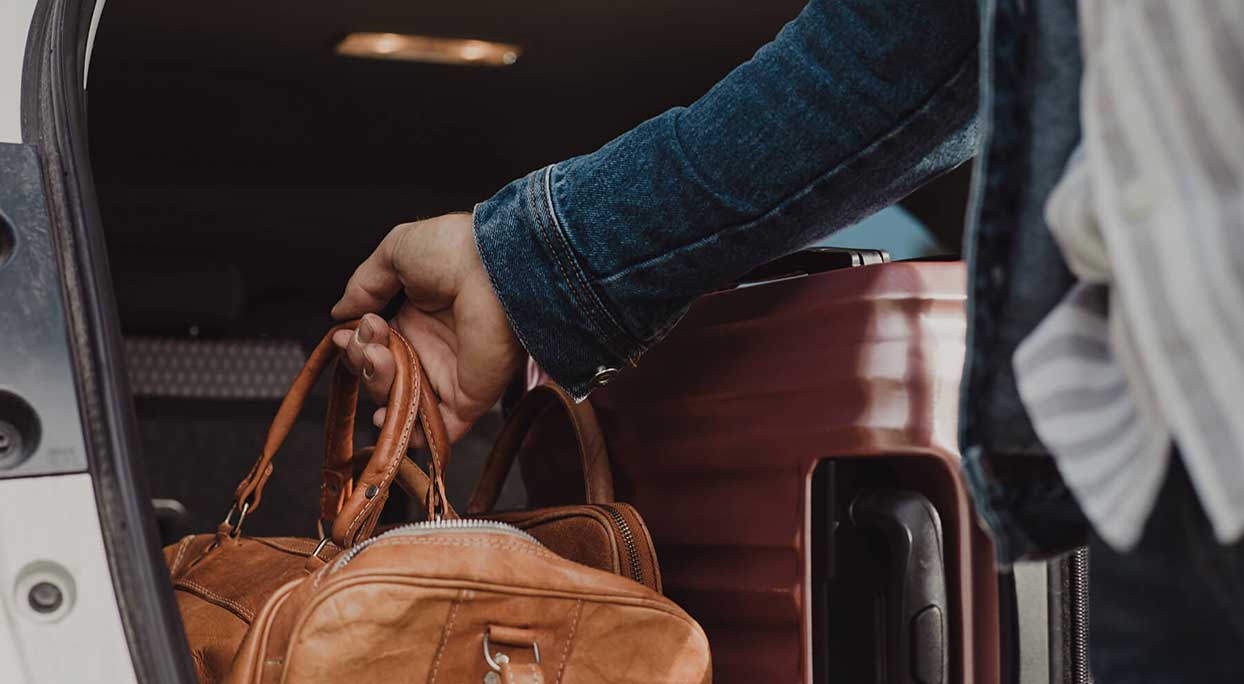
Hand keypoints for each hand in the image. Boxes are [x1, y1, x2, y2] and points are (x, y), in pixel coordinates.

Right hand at [331, 213, 522, 441]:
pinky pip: (438, 431)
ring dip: (378, 386)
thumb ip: (364, 284)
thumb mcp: (397, 253)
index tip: (348, 332)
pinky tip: (386, 416)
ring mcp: (449, 375)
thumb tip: (340, 313)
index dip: (355, 344)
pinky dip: (411, 434)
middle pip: (382, 376)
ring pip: (400, 402)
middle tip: (371, 339)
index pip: (374, 345)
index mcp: (415, 316)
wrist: (494, 268)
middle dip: (363, 362)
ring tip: (380, 356)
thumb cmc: (453, 251)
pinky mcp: (468, 398)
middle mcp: (430, 348)